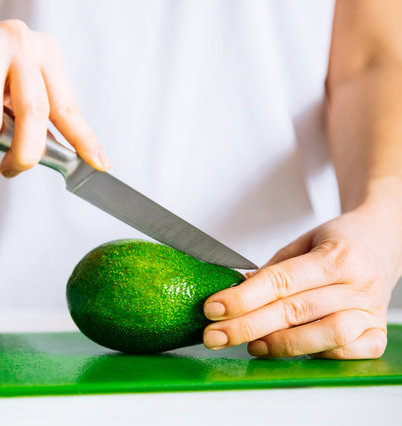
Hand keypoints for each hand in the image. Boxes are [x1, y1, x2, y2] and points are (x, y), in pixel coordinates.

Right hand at [0, 9, 109, 176]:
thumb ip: (28, 114)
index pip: (65, 105)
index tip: (99, 164)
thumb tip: (52, 155)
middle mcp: (19, 43)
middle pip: (33, 117)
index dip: (83, 139)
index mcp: (40, 52)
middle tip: (9, 169)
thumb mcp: (7, 84)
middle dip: (22, 157)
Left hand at [201, 204, 401, 358]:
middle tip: (214, 336)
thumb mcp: (302, 243)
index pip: (282, 281)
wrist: (383, 243)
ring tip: (250, 345)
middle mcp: (359, 284)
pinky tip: (289, 349)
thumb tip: (233, 296)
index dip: (243, 298)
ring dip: (281, 344)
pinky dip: (317, 354)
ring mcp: (372, 311)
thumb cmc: (336, 243)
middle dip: (247, 326)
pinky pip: (348, 352)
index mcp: (338, 255)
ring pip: (325, 336)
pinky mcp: (379, 333)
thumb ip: (273, 271)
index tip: (212, 309)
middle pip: (295, 311)